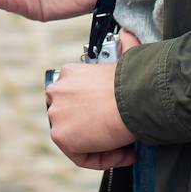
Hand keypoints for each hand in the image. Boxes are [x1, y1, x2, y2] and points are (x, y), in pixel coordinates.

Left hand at [62, 31, 141, 169]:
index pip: (74, 99)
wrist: (134, 97)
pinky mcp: (61, 135)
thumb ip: (123, 46)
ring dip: (101, 144)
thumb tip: (129, 32)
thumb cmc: (134, 80)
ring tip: (125, 144)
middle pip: (72, 117)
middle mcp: (56, 91)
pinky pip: (81, 156)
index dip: (97, 111)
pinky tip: (125, 152)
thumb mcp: (123, 58)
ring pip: (76, 138)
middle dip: (95, 127)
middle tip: (119, 132)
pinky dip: (103, 158)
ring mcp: (56, 113)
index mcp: (68, 73)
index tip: (116, 115)